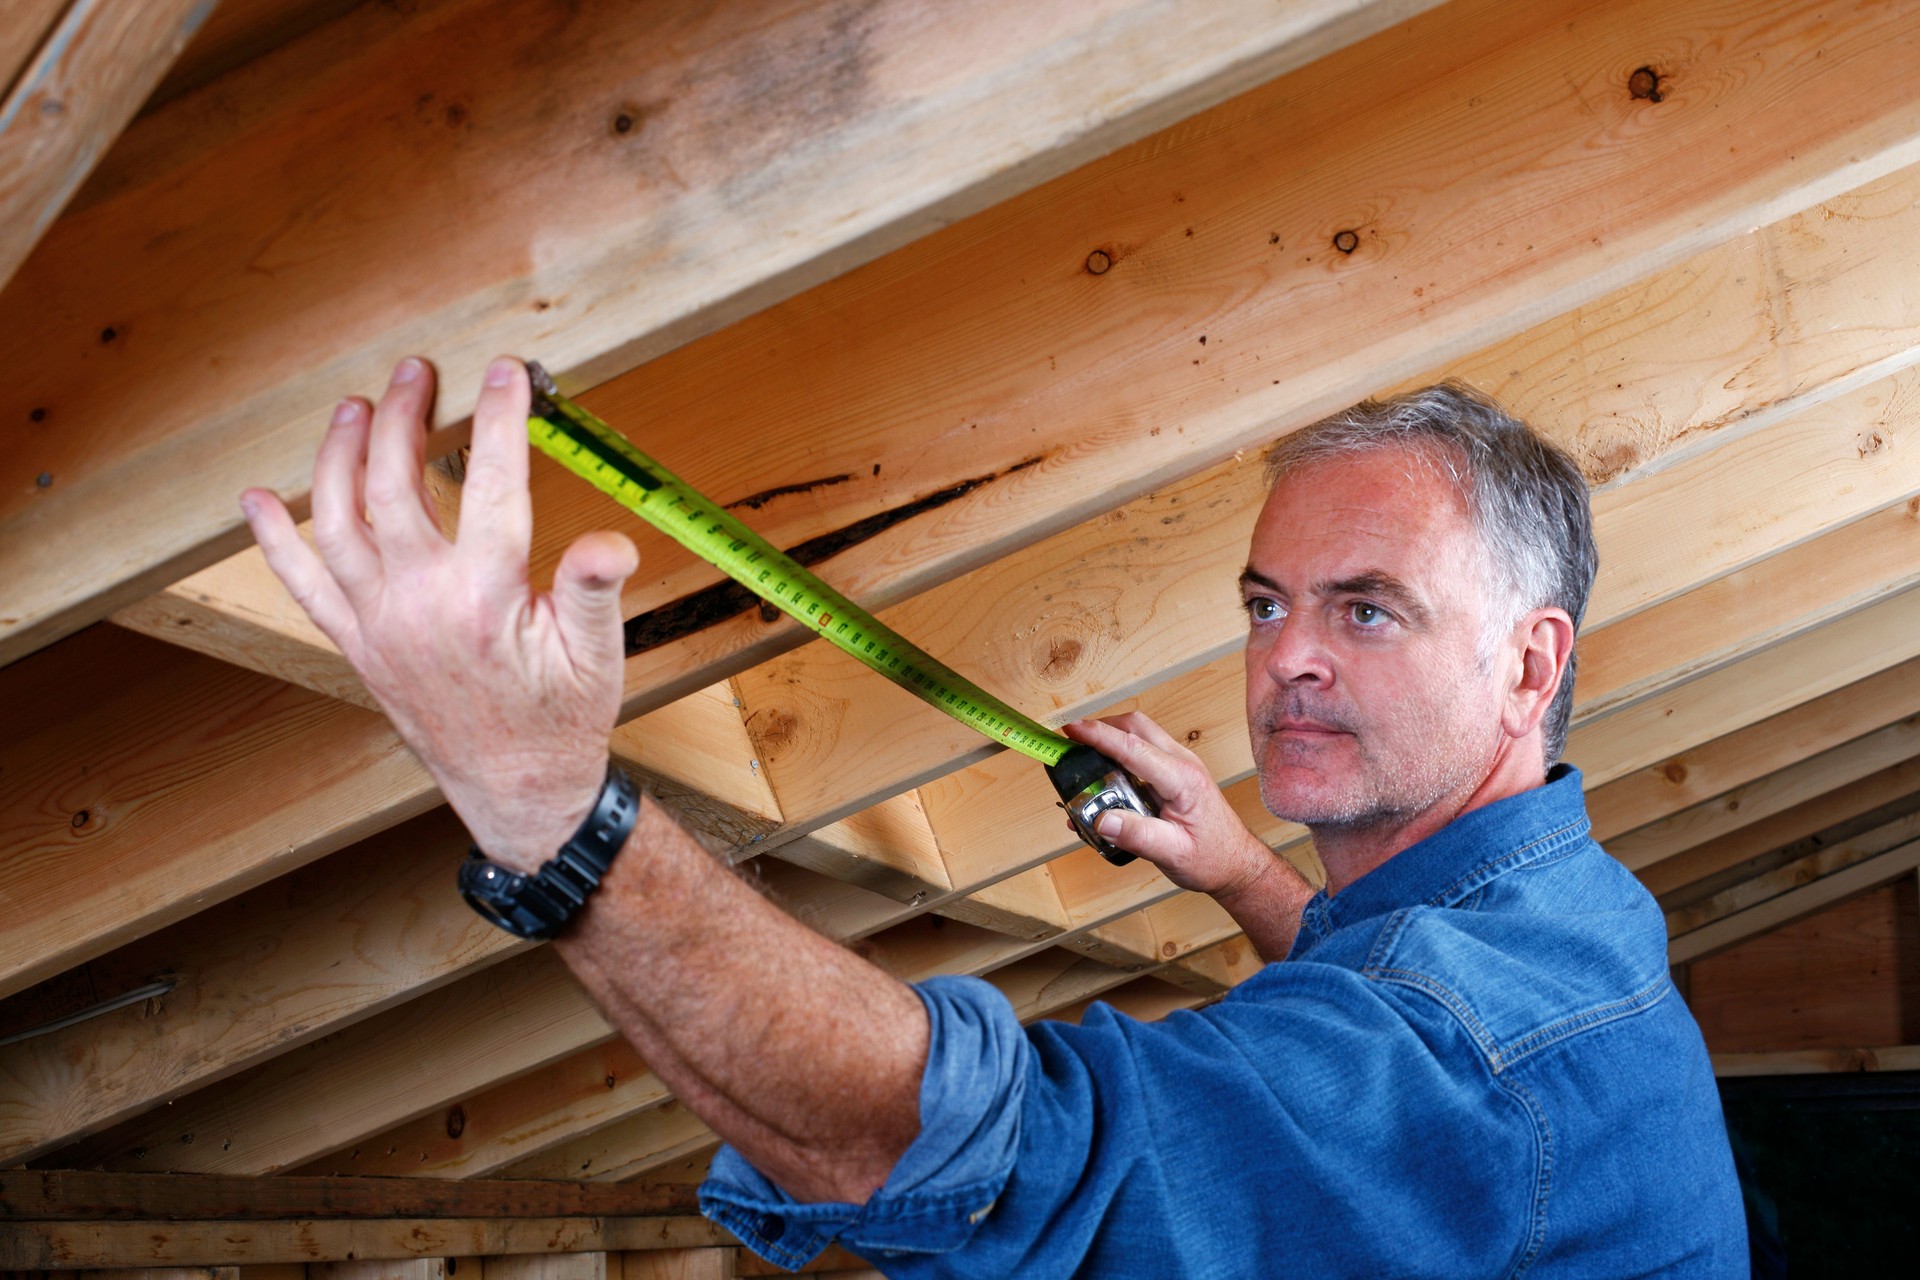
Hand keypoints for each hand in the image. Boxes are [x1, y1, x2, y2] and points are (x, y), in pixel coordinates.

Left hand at [240, 356, 637, 872]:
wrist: (517, 794)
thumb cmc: (560, 723)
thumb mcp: (599, 655)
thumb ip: (594, 590)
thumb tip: (609, 544)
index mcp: (487, 598)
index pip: (494, 484)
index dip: (498, 419)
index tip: (505, 374)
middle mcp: (421, 605)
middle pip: (394, 484)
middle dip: (401, 417)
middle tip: (414, 374)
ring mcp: (378, 624)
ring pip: (338, 520)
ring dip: (337, 455)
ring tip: (352, 409)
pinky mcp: (357, 644)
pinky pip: (302, 584)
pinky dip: (274, 540)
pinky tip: (257, 501)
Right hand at [1063, 713, 1275, 899]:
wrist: (1236, 863)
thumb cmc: (1212, 858)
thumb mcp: (1173, 854)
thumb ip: (1136, 836)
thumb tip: (1100, 819)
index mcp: (1183, 779)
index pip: (1134, 747)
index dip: (1099, 736)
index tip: (1071, 730)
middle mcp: (1183, 764)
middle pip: (1136, 726)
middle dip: (1102, 727)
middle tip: (1072, 741)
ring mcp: (1179, 766)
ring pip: (1140, 735)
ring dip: (1110, 739)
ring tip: (1082, 759)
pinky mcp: (1173, 774)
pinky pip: (1143, 754)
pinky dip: (1119, 756)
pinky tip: (1103, 780)